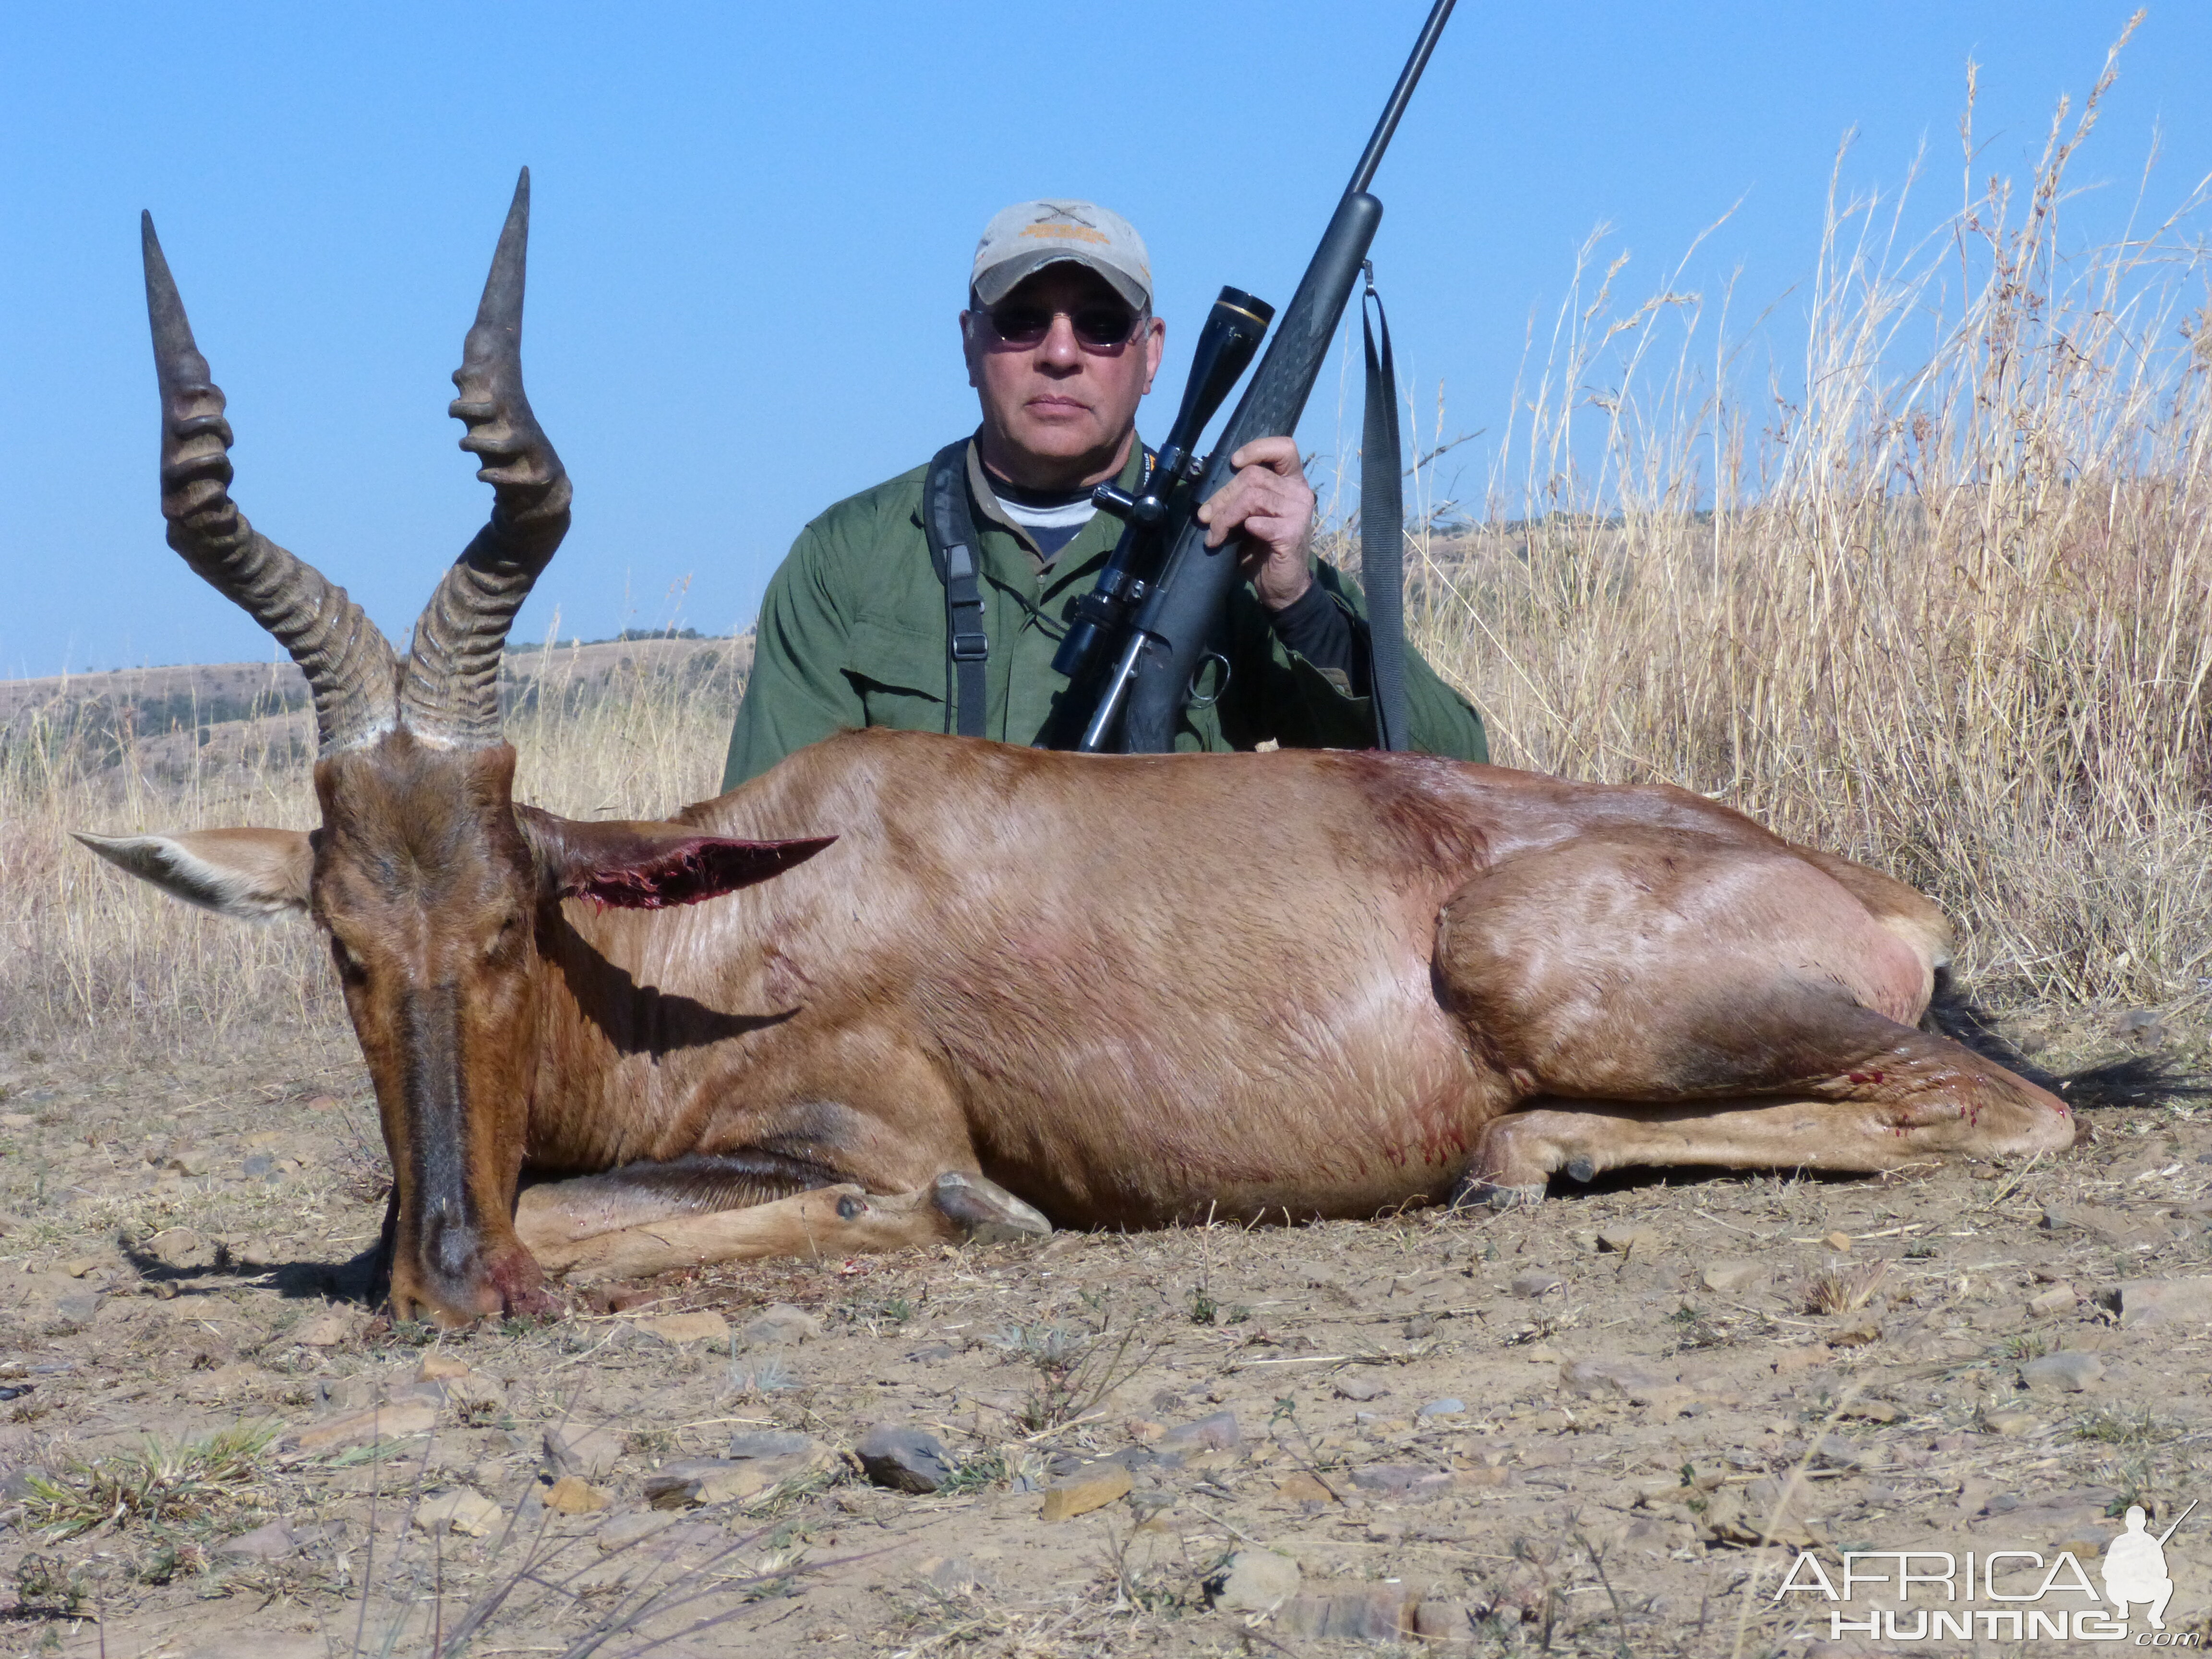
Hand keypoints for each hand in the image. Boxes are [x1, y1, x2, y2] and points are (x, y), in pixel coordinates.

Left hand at [1193, 435, 1316, 610]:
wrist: (1281, 585)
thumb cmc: (1263, 548)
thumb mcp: (1251, 516)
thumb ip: (1242, 497)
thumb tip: (1210, 492)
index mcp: (1292, 483)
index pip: (1285, 448)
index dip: (1257, 448)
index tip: (1235, 462)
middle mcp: (1299, 493)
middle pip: (1254, 476)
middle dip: (1223, 495)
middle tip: (1206, 517)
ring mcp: (1299, 512)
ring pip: (1252, 496)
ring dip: (1225, 516)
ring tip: (1214, 534)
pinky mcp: (1292, 533)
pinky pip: (1258, 522)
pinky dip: (1240, 530)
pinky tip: (1229, 541)